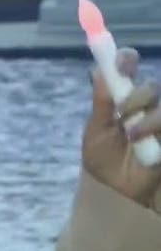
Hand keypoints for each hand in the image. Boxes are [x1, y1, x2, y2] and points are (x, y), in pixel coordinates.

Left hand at [83, 47, 160, 206]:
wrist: (115, 191)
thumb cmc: (103, 160)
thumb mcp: (96, 130)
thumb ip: (101, 101)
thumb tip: (96, 69)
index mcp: (122, 98)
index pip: (128, 68)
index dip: (126, 59)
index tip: (122, 61)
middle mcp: (145, 106)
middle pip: (151, 85)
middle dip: (137, 94)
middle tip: (123, 110)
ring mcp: (160, 120)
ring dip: (149, 118)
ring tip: (132, 136)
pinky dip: (157, 127)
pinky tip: (146, 142)